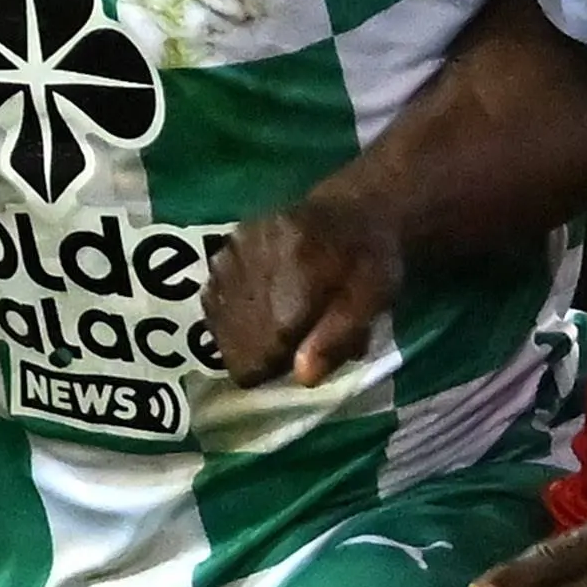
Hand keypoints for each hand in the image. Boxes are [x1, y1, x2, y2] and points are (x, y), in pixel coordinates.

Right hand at [205, 193, 402, 383]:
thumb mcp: (372, 303)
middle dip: (259, 351)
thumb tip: (302, 379)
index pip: (258, 354)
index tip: (295, 359)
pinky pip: (213, 296)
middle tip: (293, 336)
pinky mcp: (225, 244)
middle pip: (234, 341)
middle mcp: (256, 265)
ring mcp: (234, 252)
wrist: (353, 208)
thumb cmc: (369, 262)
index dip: (273, 368)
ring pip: (219, 321)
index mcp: (297, 280)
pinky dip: (232, 308)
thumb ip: (336, 341)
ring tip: (278, 315)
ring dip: (242, 330)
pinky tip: (260, 298)